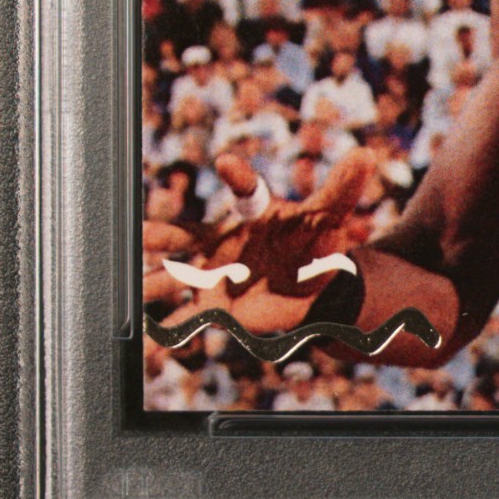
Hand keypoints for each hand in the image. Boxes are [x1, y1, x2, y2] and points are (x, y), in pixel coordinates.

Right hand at [144, 148, 372, 346]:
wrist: (309, 287)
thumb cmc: (313, 243)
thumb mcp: (328, 217)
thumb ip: (341, 189)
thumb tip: (365, 155)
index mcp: (250, 214)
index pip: (245, 191)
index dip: (238, 175)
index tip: (227, 161)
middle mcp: (223, 243)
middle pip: (187, 237)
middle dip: (164, 237)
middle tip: (143, 233)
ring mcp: (214, 277)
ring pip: (176, 279)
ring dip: (154, 285)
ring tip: (132, 292)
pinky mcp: (215, 309)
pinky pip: (185, 319)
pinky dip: (166, 331)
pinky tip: (147, 342)